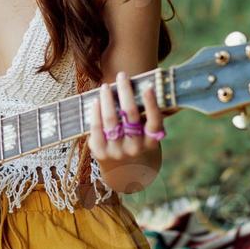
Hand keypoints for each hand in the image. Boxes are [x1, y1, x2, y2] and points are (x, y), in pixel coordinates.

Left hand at [87, 71, 164, 191]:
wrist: (124, 173)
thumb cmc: (138, 143)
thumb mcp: (148, 135)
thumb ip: (147, 116)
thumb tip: (146, 85)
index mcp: (151, 142)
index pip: (154, 121)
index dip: (152, 104)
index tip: (148, 87)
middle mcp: (135, 148)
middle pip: (130, 116)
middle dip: (125, 92)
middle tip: (122, 75)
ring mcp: (116, 151)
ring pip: (111, 120)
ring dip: (107, 99)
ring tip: (105, 86)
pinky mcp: (100, 152)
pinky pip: (96, 129)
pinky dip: (95, 113)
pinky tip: (96, 100)